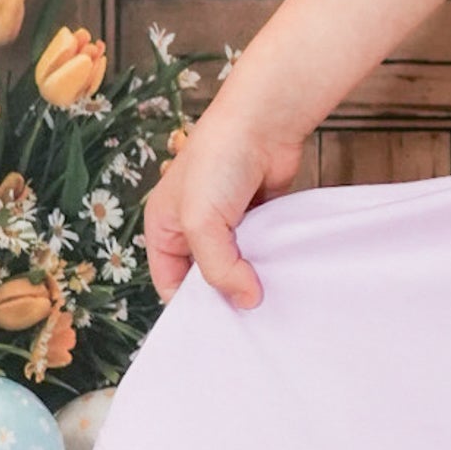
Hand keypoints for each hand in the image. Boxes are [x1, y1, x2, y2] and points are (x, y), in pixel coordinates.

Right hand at [143, 108, 304, 308]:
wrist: (262, 122)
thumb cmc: (218, 162)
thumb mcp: (201, 223)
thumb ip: (218, 269)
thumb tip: (248, 301)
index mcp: (164, 228)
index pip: (170, 282)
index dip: (191, 306)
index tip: (220, 328)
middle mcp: (192, 227)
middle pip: (206, 276)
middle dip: (226, 294)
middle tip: (251, 321)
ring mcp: (228, 221)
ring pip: (239, 264)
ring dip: (253, 277)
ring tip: (273, 301)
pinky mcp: (260, 214)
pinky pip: (263, 248)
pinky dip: (272, 259)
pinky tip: (286, 275)